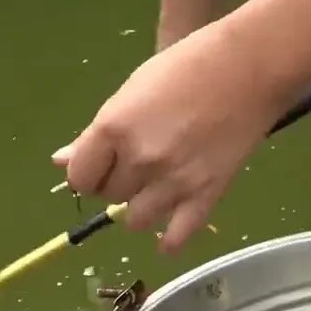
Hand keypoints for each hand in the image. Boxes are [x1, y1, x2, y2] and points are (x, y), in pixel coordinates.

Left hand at [53, 22, 295, 252]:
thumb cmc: (186, 67)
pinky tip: (165, 242)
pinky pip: (179, 235)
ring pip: (136, 220)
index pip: (80, 177)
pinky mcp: (206, 195)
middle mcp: (139, 160)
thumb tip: (62, 161)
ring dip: (139, 209)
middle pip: (109, 195)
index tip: (101, 165)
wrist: (248, 69)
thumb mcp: (131, 91)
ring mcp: (174, 182)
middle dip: (117, 184)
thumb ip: (96, 134)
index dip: (87, 172)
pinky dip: (169, 243)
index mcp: (113, 128)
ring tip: (153, 191)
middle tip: (137, 165)